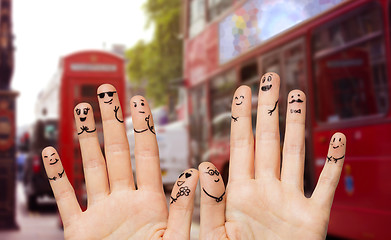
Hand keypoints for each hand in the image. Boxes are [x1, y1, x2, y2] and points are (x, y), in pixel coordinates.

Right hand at [42, 84, 198, 239]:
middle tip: (108, 91)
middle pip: (117, 152)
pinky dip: (56, 177)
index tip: (141, 101)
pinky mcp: (80, 231)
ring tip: (81, 110)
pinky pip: (65, 199)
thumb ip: (185, 208)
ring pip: (91, 167)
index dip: (143, 127)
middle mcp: (125, 201)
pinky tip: (49, 154)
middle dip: (112, 120)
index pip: (148, 155)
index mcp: (151, 203)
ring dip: (85, 139)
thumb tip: (198, 172)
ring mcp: (102, 213)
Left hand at [199, 73, 345, 239]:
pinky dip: (334, 164)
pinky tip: (336, 139)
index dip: (242, 116)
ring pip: (296, 154)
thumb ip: (210, 203)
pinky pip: (326, 186)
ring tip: (297, 96)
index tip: (242, 90)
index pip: (241, 144)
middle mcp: (266, 189)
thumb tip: (202, 167)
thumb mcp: (217, 234)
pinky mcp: (313, 218)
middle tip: (270, 77)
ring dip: (298, 125)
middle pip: (268, 140)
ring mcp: (290, 200)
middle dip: (269, 109)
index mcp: (240, 192)